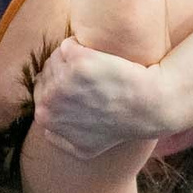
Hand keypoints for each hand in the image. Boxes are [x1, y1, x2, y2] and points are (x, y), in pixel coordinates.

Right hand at [32, 37, 175, 159]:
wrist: (149, 105)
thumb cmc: (121, 126)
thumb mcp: (86, 148)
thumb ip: (59, 139)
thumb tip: (47, 130)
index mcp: (45, 117)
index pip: (43, 91)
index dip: (63, 87)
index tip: (82, 89)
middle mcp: (49, 100)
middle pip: (48, 72)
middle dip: (66, 71)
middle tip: (93, 80)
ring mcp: (62, 79)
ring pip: (58, 57)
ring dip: (75, 58)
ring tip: (99, 71)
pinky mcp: (78, 59)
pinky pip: (71, 45)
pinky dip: (84, 47)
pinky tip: (101, 60)